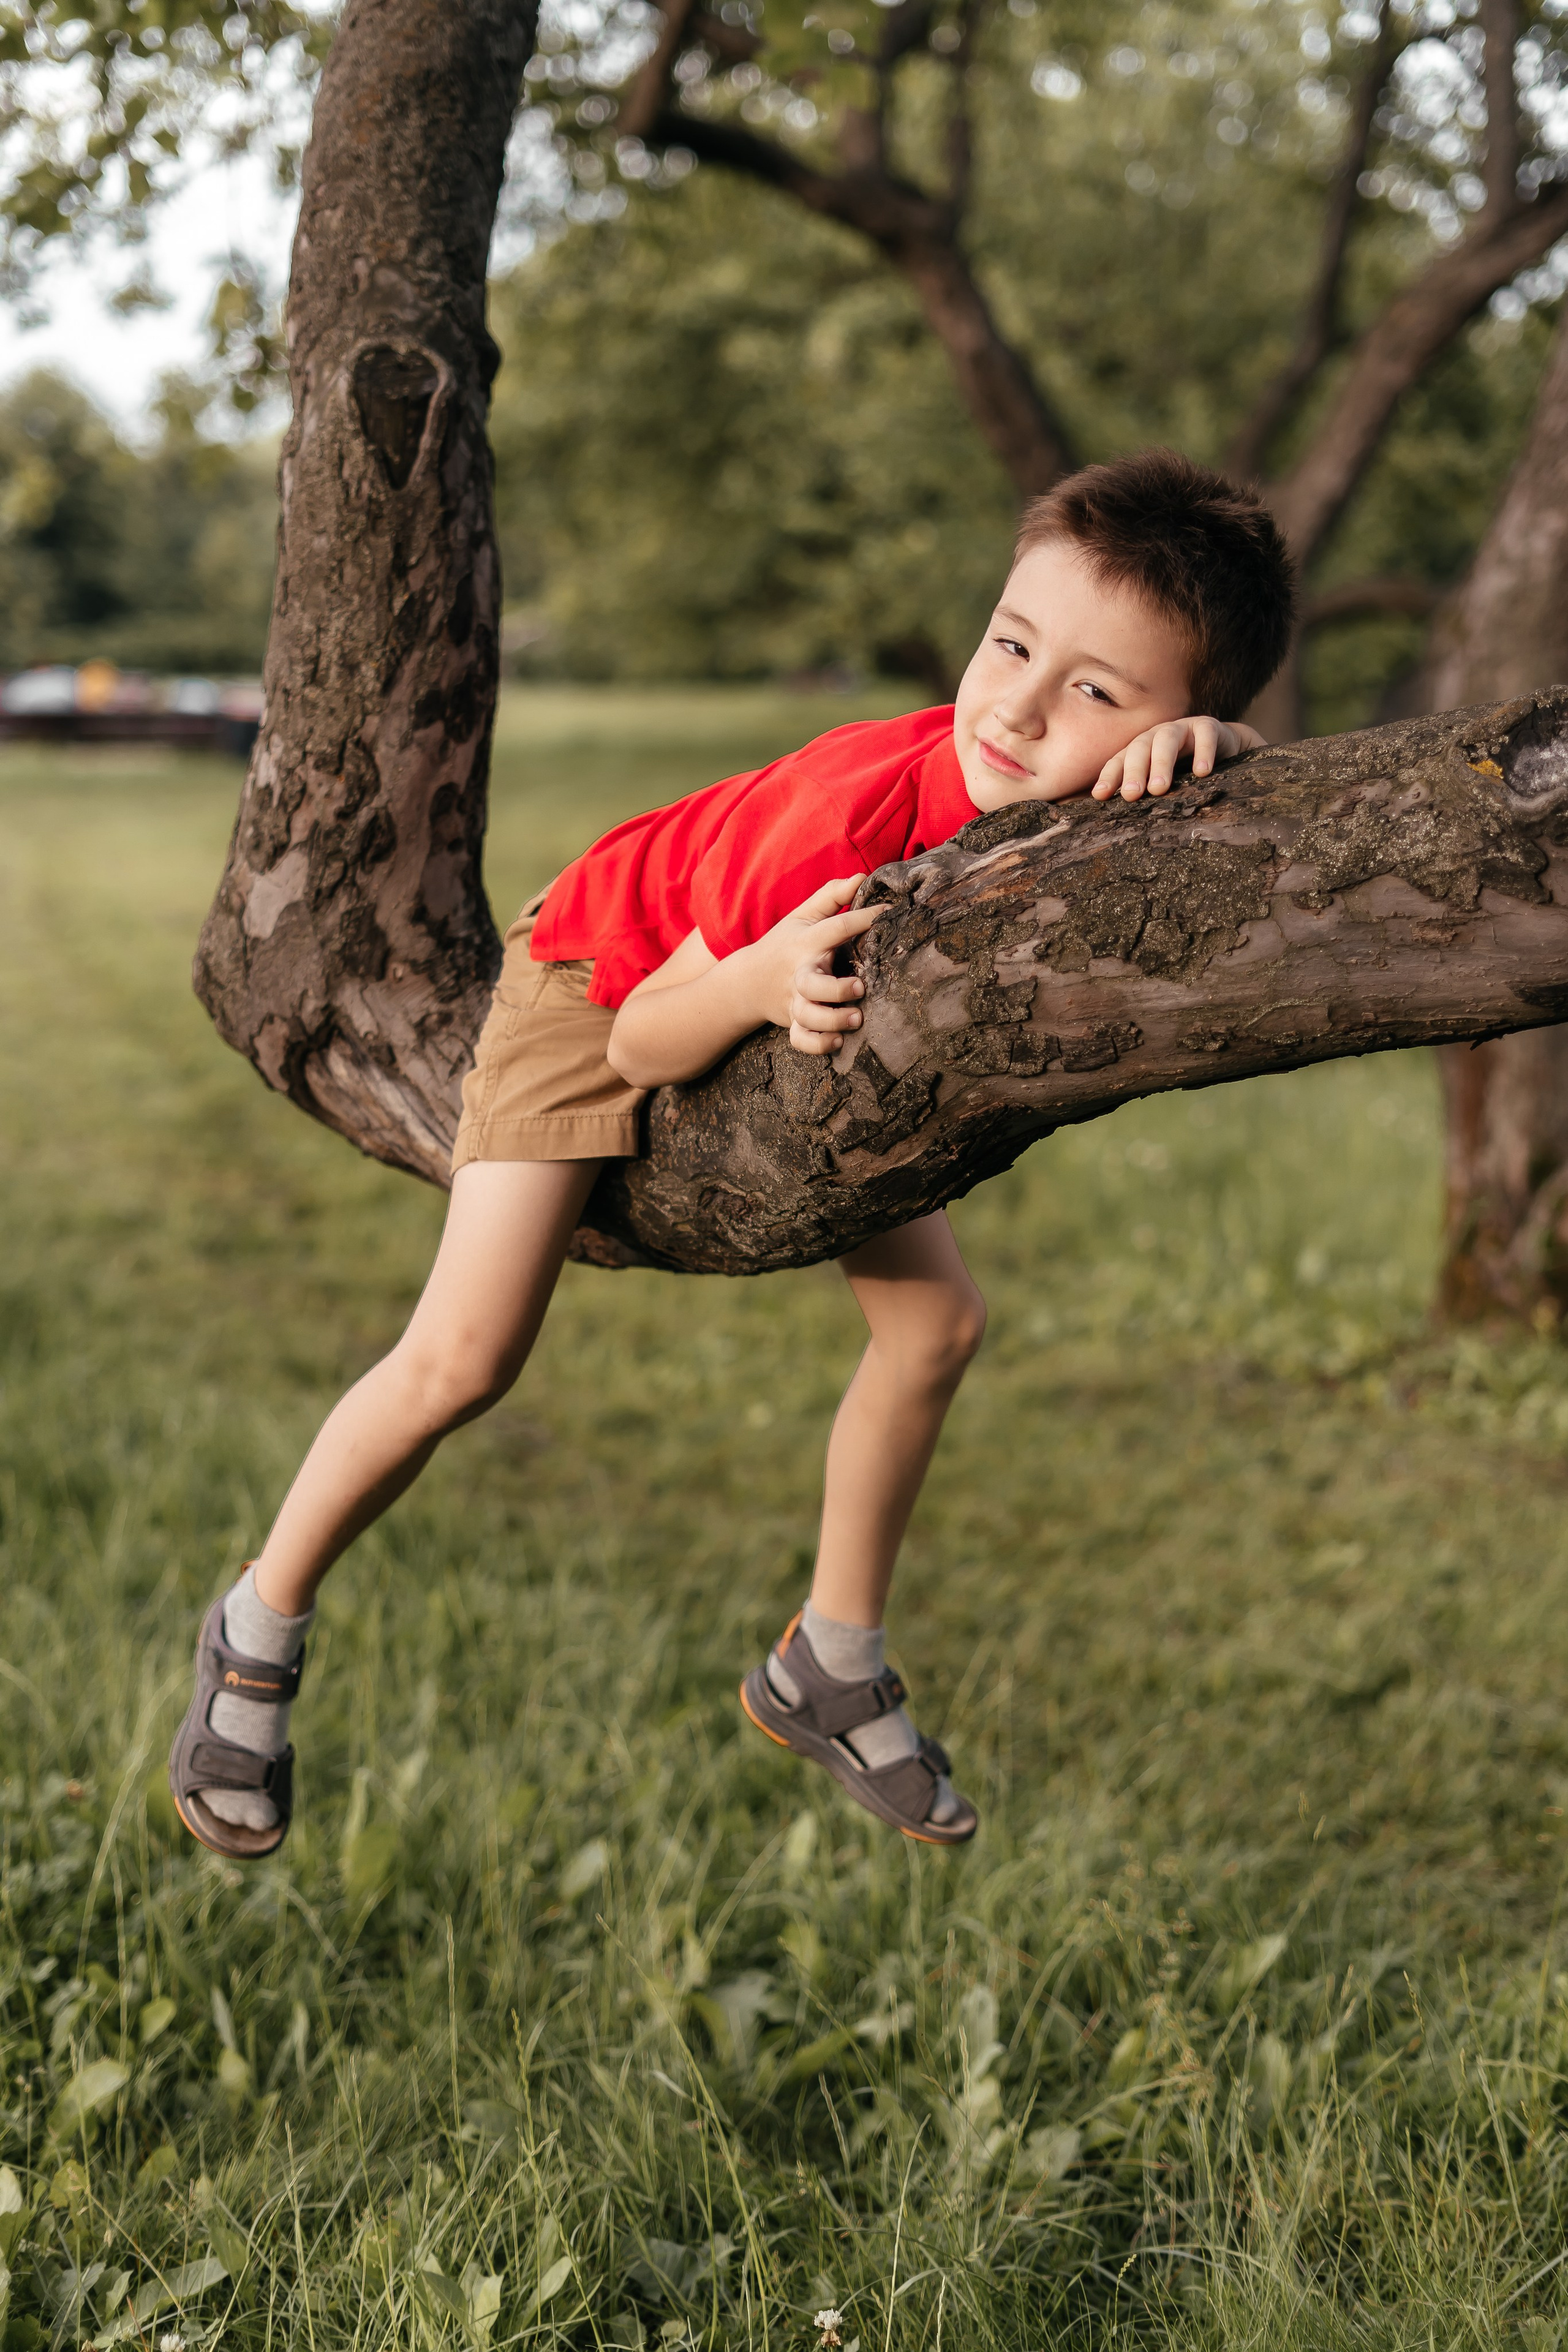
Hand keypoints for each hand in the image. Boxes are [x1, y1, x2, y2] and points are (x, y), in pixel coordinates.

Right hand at [751, 876, 881, 1056]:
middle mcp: (799, 974)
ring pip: (808, 1016)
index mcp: (806, 943)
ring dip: (831, 1020)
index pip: (836, 927)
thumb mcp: (803, 916)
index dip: (864, 918)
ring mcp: (794, 1001)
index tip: (890, 912)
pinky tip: (837, 1042)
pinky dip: (816, 1045)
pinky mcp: (792, 1023)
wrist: (747, 981)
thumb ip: (831, 896)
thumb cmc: (785, 944)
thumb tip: (862, 877)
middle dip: (835, 989)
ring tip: (855, 1019)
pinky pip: (801, 1040)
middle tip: (860, 987)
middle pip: (812, 984)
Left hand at [1090, 716, 1265, 802]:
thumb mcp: (1164, 780)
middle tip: (1132, 795)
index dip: (1110, 776)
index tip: (1100, 795)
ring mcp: (1182, 728)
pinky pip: (1204, 735)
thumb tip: (1118, 821)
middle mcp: (1157, 735)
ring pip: (1166, 740)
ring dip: (1161, 763)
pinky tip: (1202, 772)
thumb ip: (1145, 792)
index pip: (1120, 760)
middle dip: (1134, 771)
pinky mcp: (1208, 727)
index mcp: (1142, 748)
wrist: (1225, 749)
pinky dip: (1203, 752)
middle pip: (1140, 748)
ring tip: (1160, 788)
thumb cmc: (1187, 769)